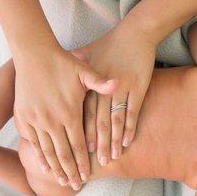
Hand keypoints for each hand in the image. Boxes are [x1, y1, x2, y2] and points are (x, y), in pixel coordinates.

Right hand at [13, 44, 116, 189]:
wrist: (33, 53)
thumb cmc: (63, 62)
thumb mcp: (84, 71)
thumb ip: (100, 82)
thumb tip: (117, 83)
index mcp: (69, 112)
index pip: (78, 145)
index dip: (83, 163)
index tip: (87, 177)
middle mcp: (52, 120)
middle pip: (63, 153)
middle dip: (70, 172)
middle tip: (76, 185)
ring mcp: (36, 120)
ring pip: (46, 151)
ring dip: (55, 168)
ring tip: (62, 181)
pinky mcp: (23, 117)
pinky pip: (31, 141)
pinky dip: (38, 155)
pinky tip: (43, 166)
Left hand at [72, 20, 156, 166]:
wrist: (134, 32)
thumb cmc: (109, 44)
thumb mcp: (86, 55)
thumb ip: (74, 72)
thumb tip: (58, 82)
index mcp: (89, 85)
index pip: (83, 115)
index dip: (81, 135)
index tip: (78, 152)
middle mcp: (102, 90)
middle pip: (98, 123)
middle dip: (96, 144)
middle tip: (94, 163)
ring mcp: (121, 90)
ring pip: (114, 121)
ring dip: (113, 141)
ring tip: (112, 157)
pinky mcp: (138, 88)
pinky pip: (132, 112)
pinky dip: (130, 128)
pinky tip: (128, 142)